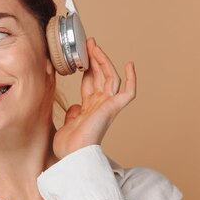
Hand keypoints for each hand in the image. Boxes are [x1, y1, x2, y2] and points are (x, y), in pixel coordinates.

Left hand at [53, 37, 135, 158]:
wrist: (72, 156)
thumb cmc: (68, 147)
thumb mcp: (68, 125)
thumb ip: (73, 114)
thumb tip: (75, 107)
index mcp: (89, 110)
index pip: (91, 83)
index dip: (87, 68)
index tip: (80, 56)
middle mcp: (100, 106)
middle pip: (100, 76)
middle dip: (94, 59)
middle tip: (88, 43)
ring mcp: (107, 107)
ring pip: (110, 78)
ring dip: (103, 61)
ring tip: (94, 46)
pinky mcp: (112, 109)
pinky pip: (128, 93)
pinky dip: (131, 80)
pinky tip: (129, 65)